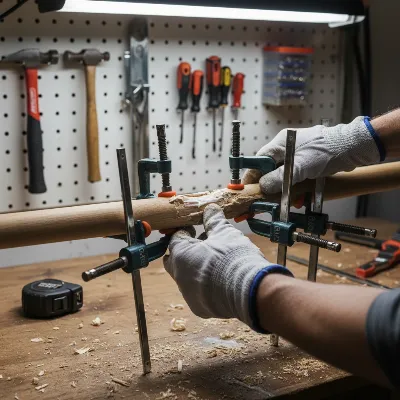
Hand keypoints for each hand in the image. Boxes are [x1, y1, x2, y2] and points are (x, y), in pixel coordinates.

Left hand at [163, 204, 292, 328]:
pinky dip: (205, 285)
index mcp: (181, 255)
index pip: (175, 239)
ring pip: (186, 278)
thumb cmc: (233, 256)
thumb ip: (214, 220)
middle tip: (201, 244)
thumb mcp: (224, 233)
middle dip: (185, 251)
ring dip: (195, 268)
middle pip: (174, 260)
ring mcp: (189, 295)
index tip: (195, 229)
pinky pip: (198, 293)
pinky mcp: (201, 308)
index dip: (186, 232)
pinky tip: (221, 279)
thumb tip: (210, 208)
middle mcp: (179, 277)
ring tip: (215, 261)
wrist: (250, 290)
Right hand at [242, 116, 380, 192]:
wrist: (353, 148)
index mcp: (281, 144)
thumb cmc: (326, 152)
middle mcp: (287, 148)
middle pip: (270, 169)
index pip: (259, 160)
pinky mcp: (307, 163)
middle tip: (265, 199)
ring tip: (285, 201)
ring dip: (283, 189)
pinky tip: (298, 198)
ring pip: (282, 175)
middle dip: (269, 185)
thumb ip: (279, 178)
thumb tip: (262, 187)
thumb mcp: (299, 167)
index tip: (247, 188)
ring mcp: (297, 155)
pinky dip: (295, 188)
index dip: (252, 175)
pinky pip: (294, 177)